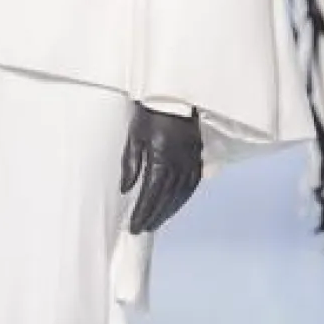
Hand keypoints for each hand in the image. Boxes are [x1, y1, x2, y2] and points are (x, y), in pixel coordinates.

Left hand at [120, 104, 204, 235]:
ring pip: (180, 195)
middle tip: (143, 229)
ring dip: (168, 211)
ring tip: (156, 222)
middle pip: (166, 199)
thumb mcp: (134, 135)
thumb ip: (130, 164)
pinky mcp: (197, 157)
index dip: (143, 213)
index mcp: (161, 159)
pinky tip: (175, 205)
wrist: (174, 95)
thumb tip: (126, 189)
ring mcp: (191, 161)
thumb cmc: (150, 112)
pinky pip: (191, 184)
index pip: (151, 195)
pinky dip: (182, 199)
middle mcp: (179, 164)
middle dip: (153, 216)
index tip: (134, 227)